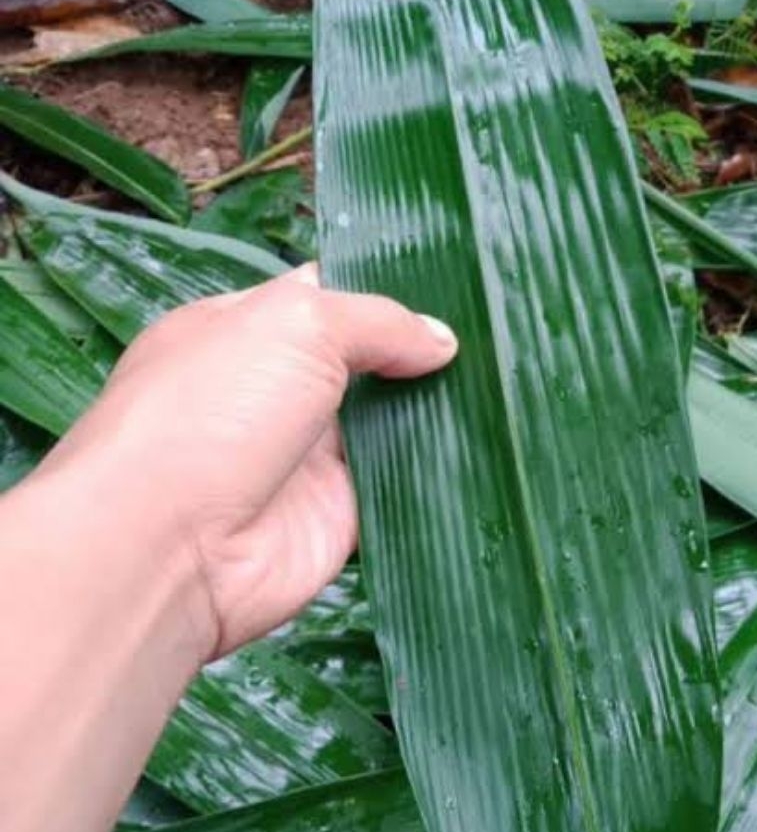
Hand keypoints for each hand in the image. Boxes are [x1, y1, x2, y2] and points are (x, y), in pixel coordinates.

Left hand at [40, 264, 457, 659]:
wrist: (171, 548)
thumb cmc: (217, 408)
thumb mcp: (296, 324)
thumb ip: (377, 321)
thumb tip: (443, 341)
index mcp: (247, 330)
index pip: (326, 297)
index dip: (385, 289)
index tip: (456, 284)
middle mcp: (278, 389)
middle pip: (367, 360)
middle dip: (422, 349)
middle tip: (496, 334)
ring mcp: (311, 454)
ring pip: (392, 420)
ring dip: (439, 406)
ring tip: (510, 380)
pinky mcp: (341, 511)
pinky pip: (403, 481)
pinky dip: (441, 465)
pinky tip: (494, 441)